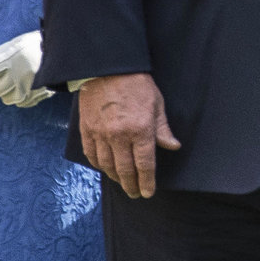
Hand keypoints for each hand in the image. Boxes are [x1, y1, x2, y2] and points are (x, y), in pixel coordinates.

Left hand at [0, 30, 50, 107]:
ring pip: (7, 99)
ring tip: (8, 84)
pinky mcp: (39, 93)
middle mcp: (19, 74)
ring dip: (4, 93)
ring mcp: (30, 86)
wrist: (62, 50)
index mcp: (12, 59)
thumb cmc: (34, 45)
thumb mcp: (14, 44)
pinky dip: (17, 97)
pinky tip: (19, 89)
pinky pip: (21, 103)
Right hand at [78, 72, 179, 199]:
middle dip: (131, 185)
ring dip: (115, 177)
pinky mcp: (87, 129)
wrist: (108, 67)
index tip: (148, 192)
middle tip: (135, 193)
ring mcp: (101, 133)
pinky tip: (104, 168)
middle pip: (125, 170)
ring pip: (107, 165)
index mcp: (140, 130)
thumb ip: (163, 128)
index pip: (145, 165)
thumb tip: (173, 146)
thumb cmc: (136, 84)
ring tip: (122, 182)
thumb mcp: (156, 104)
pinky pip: (91, 154)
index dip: (147, 182)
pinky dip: (98, 165)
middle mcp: (119, 136)